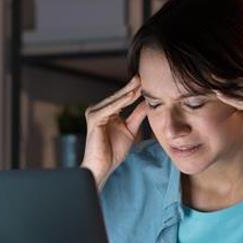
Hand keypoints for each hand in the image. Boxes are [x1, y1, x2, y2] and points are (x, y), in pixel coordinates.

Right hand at [81, 76, 147, 190]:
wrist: (102, 167)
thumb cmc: (113, 151)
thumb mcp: (130, 130)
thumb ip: (137, 115)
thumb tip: (148, 103)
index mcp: (107, 112)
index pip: (122, 98)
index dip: (134, 90)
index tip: (148, 82)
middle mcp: (99, 110)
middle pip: (118, 97)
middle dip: (131, 87)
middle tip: (143, 76)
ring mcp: (94, 113)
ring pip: (115, 100)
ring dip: (127, 91)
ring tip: (139, 83)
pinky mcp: (94, 118)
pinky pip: (110, 108)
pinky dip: (121, 102)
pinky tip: (131, 95)